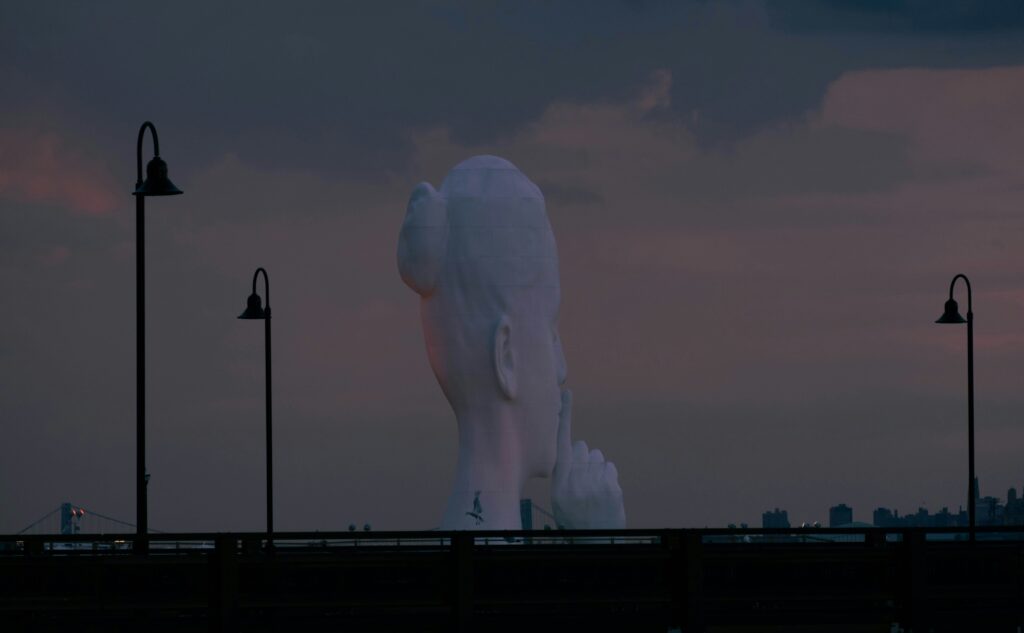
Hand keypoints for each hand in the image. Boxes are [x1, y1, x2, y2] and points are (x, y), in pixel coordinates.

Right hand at [551, 389, 625, 528]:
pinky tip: (603, 492)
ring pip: (597, 456)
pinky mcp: (612, 486)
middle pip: (582, 447)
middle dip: (582, 457)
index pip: (561, 442)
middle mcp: (576, 478)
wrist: (594, 540)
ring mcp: (595, 482)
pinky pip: (609, 468)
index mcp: (559, 480)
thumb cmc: (574, 517)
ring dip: (595, 467)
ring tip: (592, 488)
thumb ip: (565, 471)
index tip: (567, 394)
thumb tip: (576, 447)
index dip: (564, 416)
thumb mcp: (559, 496)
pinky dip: (607, 477)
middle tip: (581, 479)